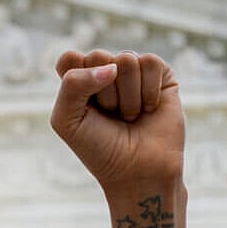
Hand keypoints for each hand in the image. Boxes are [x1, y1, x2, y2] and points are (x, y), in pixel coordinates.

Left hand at [49, 50, 184, 193]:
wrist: (138, 171)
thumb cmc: (98, 148)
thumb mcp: (67, 121)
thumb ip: (72, 85)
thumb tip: (112, 66)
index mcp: (77, 80)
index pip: (69, 58)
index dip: (77, 81)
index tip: (84, 108)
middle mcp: (103, 71)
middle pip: (98, 56)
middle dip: (104, 93)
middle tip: (110, 115)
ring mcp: (132, 71)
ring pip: (126, 60)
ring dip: (128, 97)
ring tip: (130, 116)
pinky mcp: (160, 74)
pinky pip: (151, 62)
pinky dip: (148, 92)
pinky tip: (149, 109)